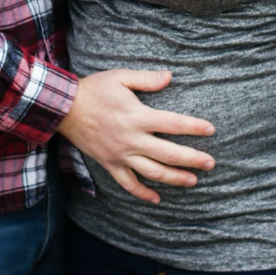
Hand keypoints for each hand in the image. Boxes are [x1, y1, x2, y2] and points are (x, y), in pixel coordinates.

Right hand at [57, 69, 215, 203]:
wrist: (64, 108)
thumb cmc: (95, 89)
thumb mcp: (121, 77)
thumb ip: (146, 79)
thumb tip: (169, 76)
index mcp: (137, 116)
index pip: (173, 124)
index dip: (194, 127)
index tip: (211, 129)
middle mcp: (132, 139)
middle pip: (168, 153)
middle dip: (192, 159)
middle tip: (211, 163)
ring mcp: (121, 155)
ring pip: (153, 172)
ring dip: (175, 178)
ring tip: (193, 181)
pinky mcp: (110, 164)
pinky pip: (128, 184)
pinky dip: (143, 193)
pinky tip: (157, 198)